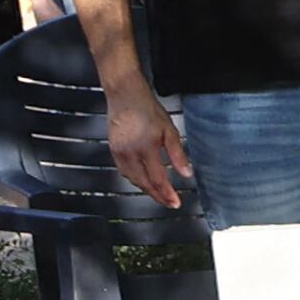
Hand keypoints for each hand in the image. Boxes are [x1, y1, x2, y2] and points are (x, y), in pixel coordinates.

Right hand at [103, 81, 194, 210]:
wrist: (125, 95)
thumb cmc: (147, 110)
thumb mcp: (170, 131)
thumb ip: (178, 155)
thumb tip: (187, 174)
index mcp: (145, 149)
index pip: (158, 179)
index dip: (167, 194)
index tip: (175, 203)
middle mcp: (129, 153)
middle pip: (144, 183)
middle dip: (157, 196)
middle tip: (169, 203)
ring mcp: (119, 152)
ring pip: (133, 179)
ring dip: (146, 189)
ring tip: (159, 194)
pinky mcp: (113, 150)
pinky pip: (124, 171)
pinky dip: (135, 179)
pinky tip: (143, 180)